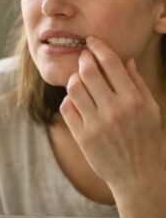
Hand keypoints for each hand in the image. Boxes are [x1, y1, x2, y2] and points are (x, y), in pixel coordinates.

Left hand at [59, 36, 165, 217]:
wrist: (138, 176)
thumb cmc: (147, 139)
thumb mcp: (151, 109)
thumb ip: (137, 83)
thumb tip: (126, 59)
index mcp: (133, 100)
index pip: (111, 63)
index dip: (99, 47)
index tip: (92, 41)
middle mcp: (114, 110)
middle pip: (88, 72)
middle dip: (83, 58)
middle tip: (83, 56)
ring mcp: (96, 124)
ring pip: (74, 88)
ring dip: (74, 78)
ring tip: (79, 79)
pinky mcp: (82, 137)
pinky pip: (67, 108)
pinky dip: (69, 99)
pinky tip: (76, 100)